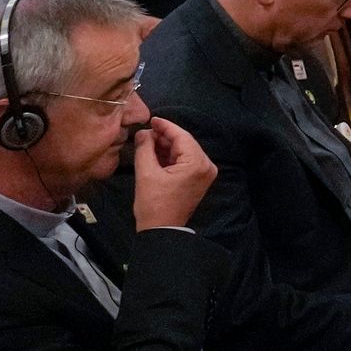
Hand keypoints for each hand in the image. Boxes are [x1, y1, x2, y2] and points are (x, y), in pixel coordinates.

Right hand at [129, 117, 219, 231]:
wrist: (161, 231)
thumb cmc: (153, 203)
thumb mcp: (146, 173)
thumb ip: (145, 148)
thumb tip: (144, 132)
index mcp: (198, 163)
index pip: (182, 137)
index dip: (165, 126)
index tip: (152, 119)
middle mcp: (206, 166)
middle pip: (184, 143)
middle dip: (165, 137)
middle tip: (146, 132)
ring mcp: (204, 174)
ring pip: (184, 152)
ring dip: (167, 147)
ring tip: (148, 142)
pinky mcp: (198, 180)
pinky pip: (185, 162)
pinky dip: (171, 157)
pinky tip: (156, 153)